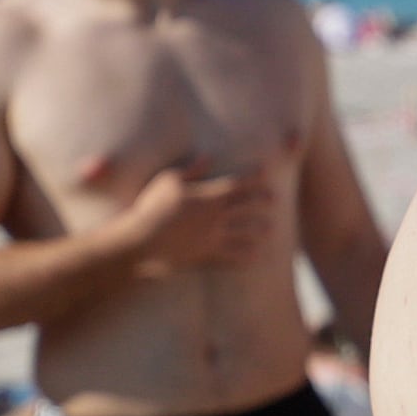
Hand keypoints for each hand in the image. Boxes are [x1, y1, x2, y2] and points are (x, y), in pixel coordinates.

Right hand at [122, 166, 280, 277]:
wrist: (141, 242)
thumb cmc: (151, 208)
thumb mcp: (168, 181)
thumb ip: (192, 170)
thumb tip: (208, 156)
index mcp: (208, 197)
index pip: (237, 184)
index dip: (253, 177)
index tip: (265, 172)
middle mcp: (216, 217)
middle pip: (248, 208)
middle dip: (263, 202)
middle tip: (275, 199)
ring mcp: (214, 238)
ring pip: (246, 234)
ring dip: (260, 231)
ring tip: (270, 230)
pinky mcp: (208, 257)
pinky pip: (234, 259)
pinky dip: (247, 258)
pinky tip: (257, 257)